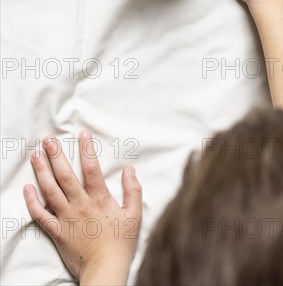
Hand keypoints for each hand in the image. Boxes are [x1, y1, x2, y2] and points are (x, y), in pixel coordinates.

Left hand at [23, 130, 141, 284]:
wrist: (105, 270)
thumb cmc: (121, 243)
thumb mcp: (135, 215)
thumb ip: (133, 190)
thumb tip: (130, 169)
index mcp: (99, 198)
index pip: (91, 168)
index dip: (86, 148)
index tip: (81, 133)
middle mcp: (80, 204)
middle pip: (65, 175)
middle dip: (56, 155)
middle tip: (48, 139)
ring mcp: (66, 217)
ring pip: (50, 190)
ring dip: (41, 171)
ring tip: (35, 155)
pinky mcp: (57, 231)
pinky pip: (40, 215)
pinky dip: (32, 202)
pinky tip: (27, 188)